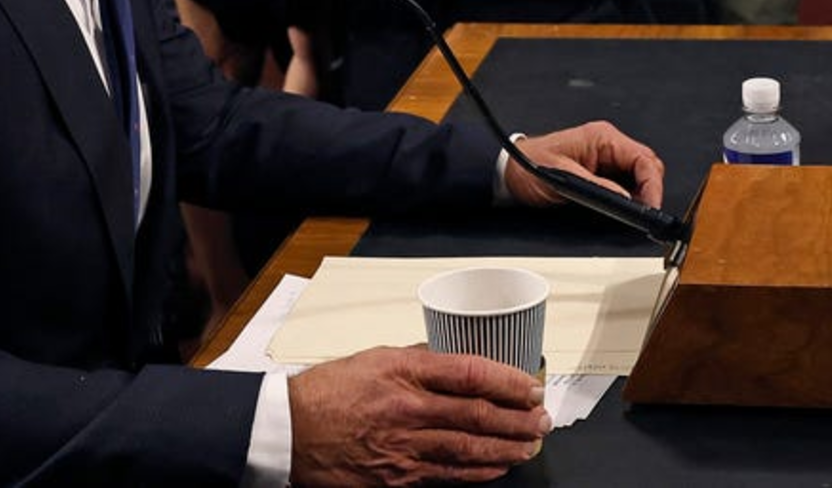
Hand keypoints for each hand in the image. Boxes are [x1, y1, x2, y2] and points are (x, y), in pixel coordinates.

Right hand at [286, 345, 545, 486]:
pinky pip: (447, 476)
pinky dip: (478, 472)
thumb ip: (419, 359)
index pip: (472, 373)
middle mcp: (408, 410)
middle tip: (543, 420)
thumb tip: (455, 356)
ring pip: (469, 450)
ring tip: (531, 444)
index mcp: (405, 372)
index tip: (532, 387)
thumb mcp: (376, 358)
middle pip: (479, 415)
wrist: (288, 431)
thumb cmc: (329, 391)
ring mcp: (403, 448)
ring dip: (507, 448)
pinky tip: (498, 467)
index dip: (510, 382)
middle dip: (518, 419)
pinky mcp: (396, 478)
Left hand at [504, 120, 666, 208]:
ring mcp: (605, 158)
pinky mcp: (600, 172)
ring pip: (639, 175)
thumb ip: (598, 188)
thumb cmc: (529, 166)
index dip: (652, 184)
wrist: (508, 170)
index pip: (643, 158)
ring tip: (637, 215)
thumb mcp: (563, 179)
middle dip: (650, 190)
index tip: (651, 206)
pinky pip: (626, 183)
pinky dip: (630, 197)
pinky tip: (625, 210)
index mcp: (602, 138)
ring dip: (641, 194)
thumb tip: (626, 198)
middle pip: (646, 166)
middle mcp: (607, 145)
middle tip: (646, 214)